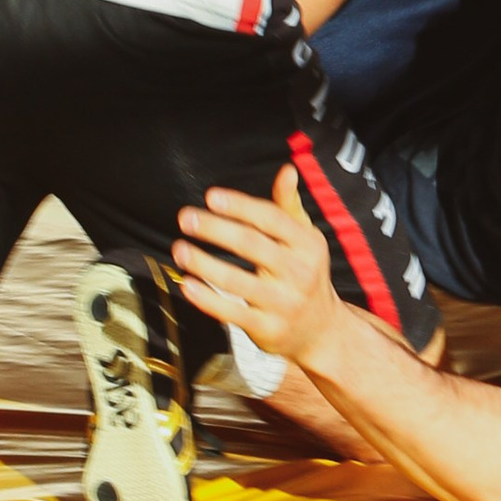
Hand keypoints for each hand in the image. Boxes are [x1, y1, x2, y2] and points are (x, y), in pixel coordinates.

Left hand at [173, 171, 340, 365]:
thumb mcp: (305, 239)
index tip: (211, 197)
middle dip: (215, 229)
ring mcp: (284, 304)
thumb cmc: (305, 274)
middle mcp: (299, 273)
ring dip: (203, 263)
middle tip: (185, 217)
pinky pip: (232, 313)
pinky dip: (207, 299)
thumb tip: (287, 170)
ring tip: (179, 248)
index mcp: (309, 245)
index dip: (240, 206)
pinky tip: (187, 284)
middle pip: (251, 245)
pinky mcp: (268, 329)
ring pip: (236, 281)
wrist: (322, 331)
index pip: (272, 219)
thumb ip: (289, 206)